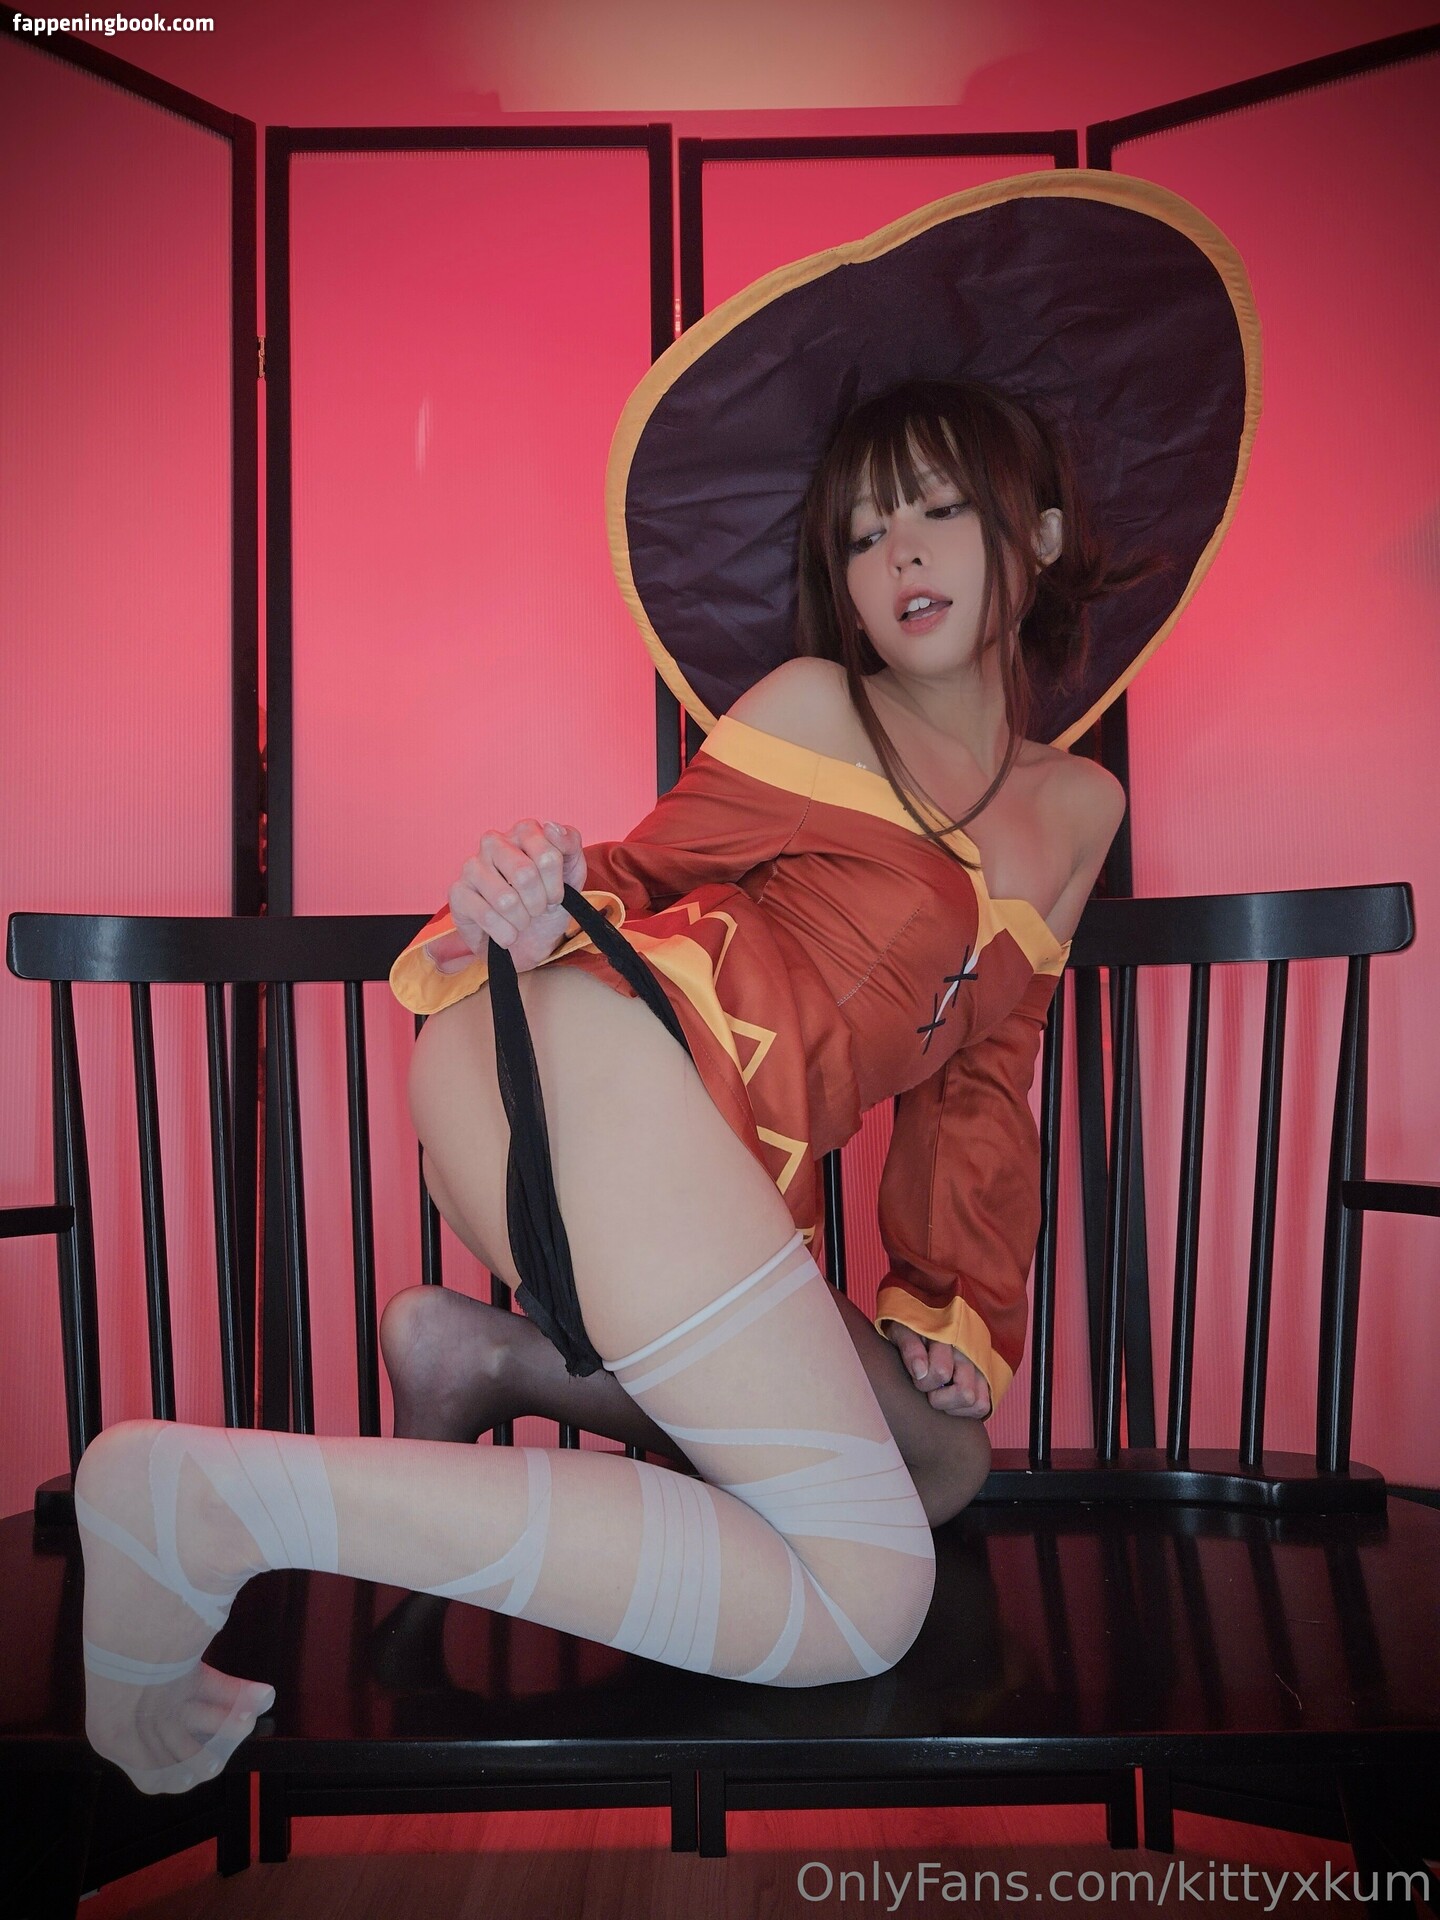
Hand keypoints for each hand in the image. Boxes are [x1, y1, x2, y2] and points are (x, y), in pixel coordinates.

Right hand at [428, 820, 586, 973]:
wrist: (530, 939)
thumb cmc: (549, 900)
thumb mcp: (572, 871)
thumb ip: (570, 843)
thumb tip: (551, 827)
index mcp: (523, 831)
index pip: (547, 856)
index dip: (556, 886)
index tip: (554, 895)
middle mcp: (494, 842)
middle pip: (525, 875)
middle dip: (538, 903)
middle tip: (537, 910)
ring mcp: (472, 866)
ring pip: (505, 899)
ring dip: (522, 921)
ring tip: (521, 921)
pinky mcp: (458, 892)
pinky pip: (486, 916)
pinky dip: (505, 933)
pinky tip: (507, 933)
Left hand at [886, 1323, 991, 1419]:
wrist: (926, 1320)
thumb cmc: (910, 1330)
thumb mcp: (901, 1330)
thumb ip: (909, 1346)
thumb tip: (920, 1371)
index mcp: (949, 1337)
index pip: (942, 1372)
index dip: (923, 1382)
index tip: (915, 1375)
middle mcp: (971, 1353)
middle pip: (965, 1393)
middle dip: (939, 1399)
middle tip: (928, 1389)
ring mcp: (982, 1367)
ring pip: (978, 1402)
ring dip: (954, 1406)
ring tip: (939, 1394)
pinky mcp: (986, 1379)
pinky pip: (983, 1406)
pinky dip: (966, 1410)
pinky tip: (949, 1400)